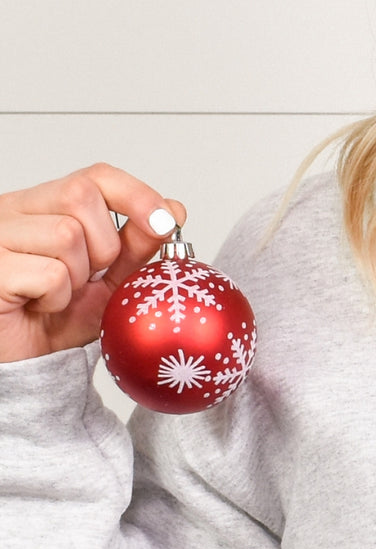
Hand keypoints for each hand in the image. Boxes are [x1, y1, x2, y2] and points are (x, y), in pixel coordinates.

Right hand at [0, 164, 186, 363]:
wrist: (27, 359)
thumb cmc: (58, 317)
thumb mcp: (111, 281)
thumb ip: (137, 246)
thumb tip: (173, 209)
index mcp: (45, 207)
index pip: (95, 177)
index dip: (136, 195)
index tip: (165, 222)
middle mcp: (16, 210)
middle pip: (81, 197)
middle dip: (103, 245)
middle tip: (87, 277)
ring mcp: (0, 234)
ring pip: (66, 234)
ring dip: (76, 278)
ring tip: (59, 294)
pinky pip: (49, 273)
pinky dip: (56, 297)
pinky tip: (41, 305)